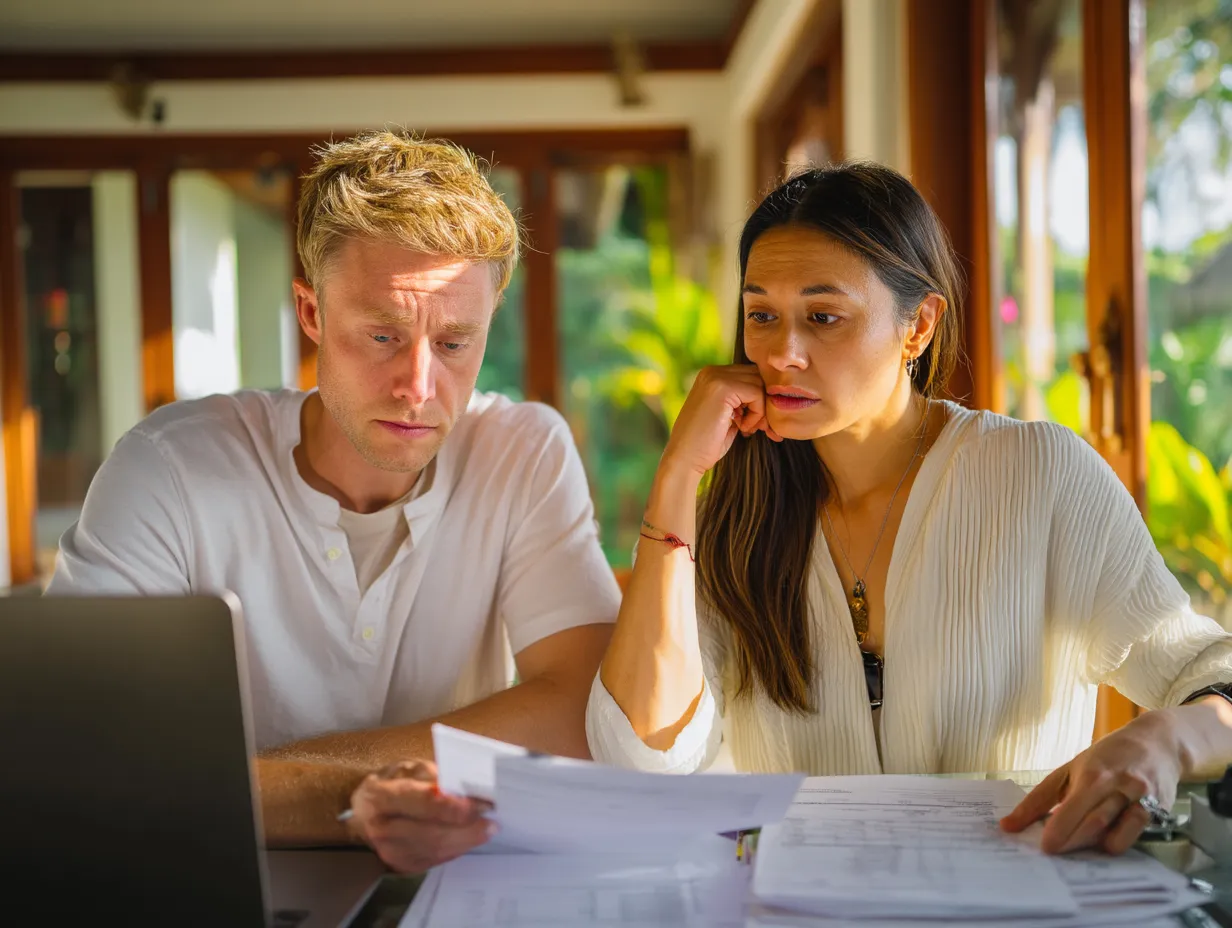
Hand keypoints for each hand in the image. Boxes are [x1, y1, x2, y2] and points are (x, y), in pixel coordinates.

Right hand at [346, 760, 495, 871]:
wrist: (364, 812)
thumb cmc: (392, 782)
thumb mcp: (410, 767)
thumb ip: (434, 776)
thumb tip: (464, 788)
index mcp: (381, 796)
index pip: (423, 803)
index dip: (454, 806)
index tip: (481, 804)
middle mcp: (382, 828)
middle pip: (432, 833)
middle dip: (466, 829)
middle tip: (492, 822)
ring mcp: (390, 851)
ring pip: (436, 850)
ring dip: (465, 841)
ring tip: (487, 829)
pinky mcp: (401, 864)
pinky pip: (435, 859)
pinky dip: (456, 848)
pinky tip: (468, 838)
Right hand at [661, 365, 781, 477]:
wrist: (685, 460)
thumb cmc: (707, 444)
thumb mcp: (728, 416)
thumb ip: (743, 401)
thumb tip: (775, 396)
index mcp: (711, 376)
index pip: (751, 375)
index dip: (760, 399)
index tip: (759, 424)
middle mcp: (712, 371)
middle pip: (758, 376)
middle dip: (764, 403)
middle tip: (759, 428)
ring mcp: (715, 377)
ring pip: (760, 384)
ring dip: (761, 411)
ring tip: (747, 429)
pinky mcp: (722, 388)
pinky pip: (757, 394)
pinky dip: (757, 414)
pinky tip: (742, 428)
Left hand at [1000, 711, 1182, 854]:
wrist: (1156, 743)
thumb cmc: (1107, 757)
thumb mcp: (1069, 769)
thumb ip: (1040, 797)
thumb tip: (1008, 825)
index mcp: (1093, 773)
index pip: (1072, 807)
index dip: (1059, 830)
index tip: (1045, 847)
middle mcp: (1118, 785)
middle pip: (1093, 823)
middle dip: (1072, 842)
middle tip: (1056, 851)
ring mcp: (1142, 798)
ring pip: (1116, 833)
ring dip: (1094, 845)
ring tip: (1078, 844)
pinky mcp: (1160, 810)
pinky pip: (1135, 835)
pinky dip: (1117, 842)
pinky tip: (1104, 839)